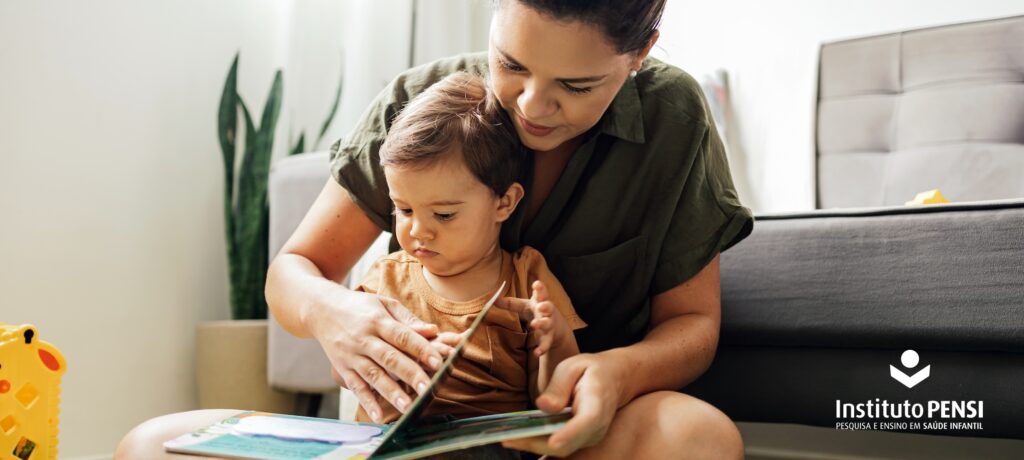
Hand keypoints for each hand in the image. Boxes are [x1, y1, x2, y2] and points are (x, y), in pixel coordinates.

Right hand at [314, 288, 443, 422]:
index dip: (420, 349)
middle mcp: (364, 339)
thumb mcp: (383, 304)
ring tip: (408, 407)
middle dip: (410, 374)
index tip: (438, 361)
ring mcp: (352, 355)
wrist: (321, 309)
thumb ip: (408, 319)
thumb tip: (433, 331)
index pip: (402, 336)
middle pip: (389, 358)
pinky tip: (378, 415)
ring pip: (373, 376)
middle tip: (427, 389)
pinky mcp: (342, 368)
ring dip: (390, 392)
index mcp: (378, 320)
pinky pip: (355, 386)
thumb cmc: (360, 307)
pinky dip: (366, 402)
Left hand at [495, 280, 570, 357]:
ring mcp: (550, 325)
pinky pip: (546, 344)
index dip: (540, 288)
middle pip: (548, 307)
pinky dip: (542, 348)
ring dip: (542, 324)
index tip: (536, 283)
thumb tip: (493, 300)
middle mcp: (547, 312)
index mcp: (540, 301)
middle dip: (545, 306)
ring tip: (534, 325)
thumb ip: (510, 303)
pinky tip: (537, 353)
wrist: (556, 328)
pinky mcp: (549, 338)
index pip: (541, 293)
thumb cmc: (537, 312)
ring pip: (547, 324)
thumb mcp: (525, 306)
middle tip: (540, 306)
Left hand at [501, 353, 625, 456]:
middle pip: (568, 444)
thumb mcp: (573, 367)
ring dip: (533, 445)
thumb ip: (558, 386)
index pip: (587, 422)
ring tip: (507, 438)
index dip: (569, 434)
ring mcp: (590, 437)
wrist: (614, 379)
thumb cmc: (591, 370)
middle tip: (508, 438)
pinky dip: (539, 443)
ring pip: (562, 449)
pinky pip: (560, 446)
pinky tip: (518, 437)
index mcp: (597, 403)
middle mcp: (597, 427)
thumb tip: (542, 406)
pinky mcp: (581, 440)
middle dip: (537, 444)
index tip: (553, 442)